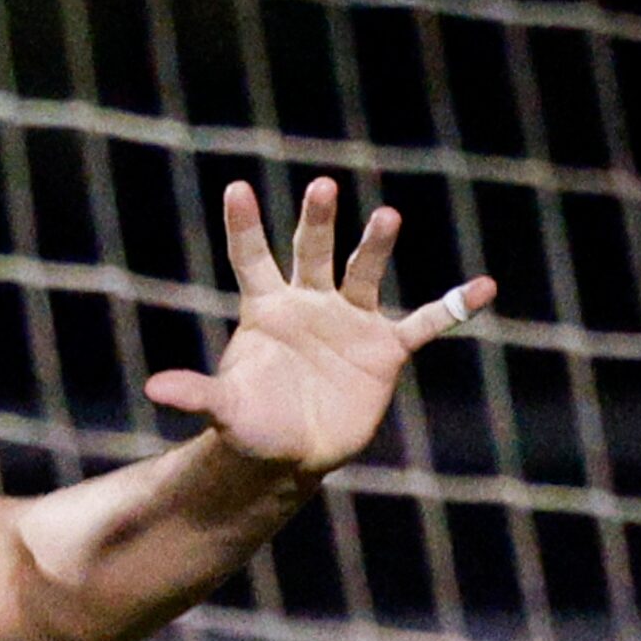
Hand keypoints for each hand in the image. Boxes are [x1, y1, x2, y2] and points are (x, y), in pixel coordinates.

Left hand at [145, 178, 494, 478]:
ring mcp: (351, 321)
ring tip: (386, 217)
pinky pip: (427, 322)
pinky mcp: (386, 348)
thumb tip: (156, 389)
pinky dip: (455, 306)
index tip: (236, 187)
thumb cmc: (250, 425)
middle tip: (322, 187)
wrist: (291, 453)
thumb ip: (197, 394)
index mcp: (266, 308)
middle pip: (313, 251)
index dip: (244, 225)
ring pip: (365, 273)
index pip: (252, 258)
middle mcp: (310, 303)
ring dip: (376, 246)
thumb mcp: (224, 411)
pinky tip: (484, 286)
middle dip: (319, 220)